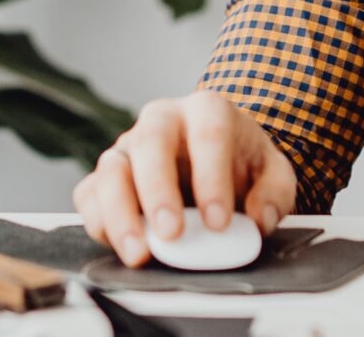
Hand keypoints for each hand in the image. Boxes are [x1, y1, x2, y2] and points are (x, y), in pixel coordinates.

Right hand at [72, 90, 298, 267]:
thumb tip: (258, 219)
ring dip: (120, 213)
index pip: (208, 135)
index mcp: (206, 111)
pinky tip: (119, 245)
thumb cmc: (240, 163)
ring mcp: (128, 147)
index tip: (219, 222)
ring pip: (110, 169)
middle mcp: (161, 121)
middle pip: (150, 143)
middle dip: (158, 191)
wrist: (216, 161)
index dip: (212, 178)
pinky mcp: (105, 177)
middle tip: (171, 233)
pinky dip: (99, 222)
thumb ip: (274, 193)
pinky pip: (89, 195)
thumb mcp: (272, 172)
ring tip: (140, 253)